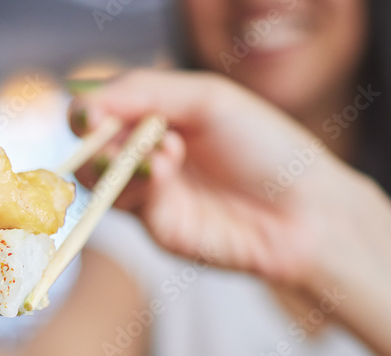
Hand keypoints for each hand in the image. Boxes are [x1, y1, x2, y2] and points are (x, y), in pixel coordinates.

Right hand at [70, 69, 385, 291]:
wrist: (305, 210)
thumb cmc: (267, 147)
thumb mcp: (208, 99)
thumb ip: (146, 91)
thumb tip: (85, 101)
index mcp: (160, 117)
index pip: (101, 109)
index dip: (87, 111)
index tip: (92, 113)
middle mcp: (148, 155)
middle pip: (90, 147)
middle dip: (94, 139)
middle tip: (107, 131)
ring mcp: (151, 194)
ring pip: (97, 179)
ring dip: (115, 161)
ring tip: (162, 152)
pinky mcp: (158, 228)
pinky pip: (126, 205)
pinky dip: (137, 183)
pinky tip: (167, 170)